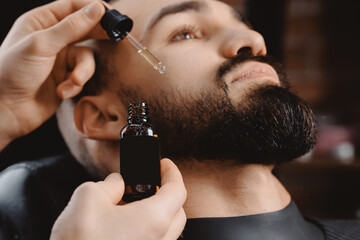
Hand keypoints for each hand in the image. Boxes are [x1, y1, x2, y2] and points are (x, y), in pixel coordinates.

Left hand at [0, 0, 107, 147]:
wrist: (5, 111)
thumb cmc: (12, 73)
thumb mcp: (42, 45)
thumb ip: (71, 27)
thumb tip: (97, 9)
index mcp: (41, 22)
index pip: (72, 7)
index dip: (92, 9)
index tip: (111, 15)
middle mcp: (52, 38)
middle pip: (84, 30)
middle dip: (97, 37)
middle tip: (114, 38)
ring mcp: (59, 59)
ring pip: (86, 57)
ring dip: (82, 71)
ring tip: (73, 80)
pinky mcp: (65, 78)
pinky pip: (81, 76)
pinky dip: (74, 85)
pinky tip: (62, 92)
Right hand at [50, 158, 186, 239]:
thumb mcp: (89, 197)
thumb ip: (109, 185)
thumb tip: (117, 184)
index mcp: (153, 220)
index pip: (178, 190)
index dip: (172, 173)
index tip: (164, 165)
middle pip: (177, 212)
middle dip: (168, 194)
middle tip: (152, 183)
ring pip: (166, 232)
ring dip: (156, 214)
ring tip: (132, 204)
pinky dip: (146, 231)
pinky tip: (124, 226)